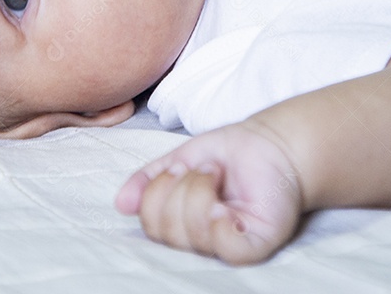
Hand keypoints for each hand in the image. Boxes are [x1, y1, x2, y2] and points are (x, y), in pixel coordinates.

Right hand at [115, 119, 303, 264]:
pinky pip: (225, 246)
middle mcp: (199, 241)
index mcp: (179, 225)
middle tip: (206, 169)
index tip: (181, 166)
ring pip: (192, 234)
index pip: (149, 224)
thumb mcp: (179, 159)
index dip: (157, 191)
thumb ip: (148, 180)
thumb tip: (120, 204)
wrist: (269, 144)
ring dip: (202, 190)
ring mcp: (226, 246)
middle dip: (181, 187)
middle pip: (165, 230)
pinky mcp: (254, 246)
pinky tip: (227, 204)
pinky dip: (219, 221)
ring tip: (220, 175)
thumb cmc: (228, 155)